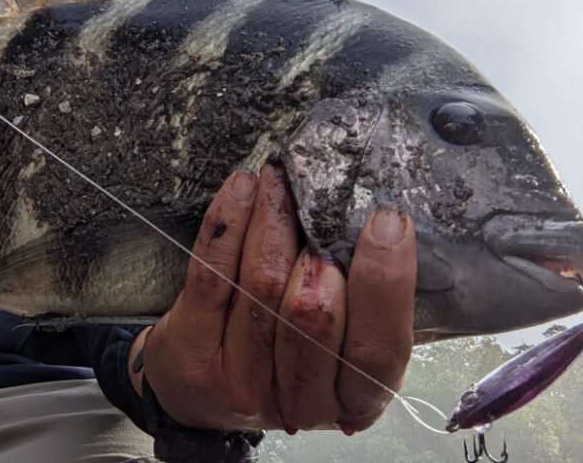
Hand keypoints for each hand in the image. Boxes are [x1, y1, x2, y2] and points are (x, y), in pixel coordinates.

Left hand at [133, 165, 415, 433]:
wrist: (200, 390)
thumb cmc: (286, 351)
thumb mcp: (344, 343)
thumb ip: (367, 303)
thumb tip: (388, 223)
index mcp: (355, 401)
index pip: (380, 348)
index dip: (386, 283)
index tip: (387, 222)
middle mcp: (301, 402)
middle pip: (314, 316)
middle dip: (320, 248)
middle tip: (321, 200)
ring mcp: (242, 381)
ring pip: (262, 287)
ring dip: (274, 221)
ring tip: (280, 180)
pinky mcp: (194, 351)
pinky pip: (213, 275)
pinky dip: (228, 224)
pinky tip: (242, 189)